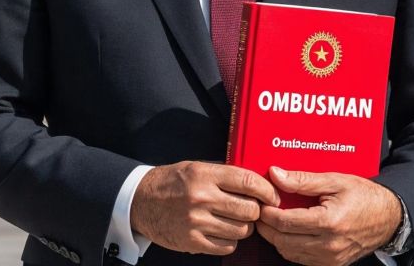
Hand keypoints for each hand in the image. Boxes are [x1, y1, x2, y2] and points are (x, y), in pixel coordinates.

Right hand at [130, 161, 279, 255]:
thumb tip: (257, 182)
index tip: (273, 196)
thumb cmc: (171, 182)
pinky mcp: (192, 241)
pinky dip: (230, 241)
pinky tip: (223, 231)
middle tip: (252, 209)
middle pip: (249, 209)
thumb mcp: (196, 167)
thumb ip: (224, 174)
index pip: (247, 181)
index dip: (266, 190)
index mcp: (204, 175)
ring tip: (235, 220)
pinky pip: (227, 246)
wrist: (140, 202)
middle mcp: (201, 198)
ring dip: (244, 227)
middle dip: (256, 210)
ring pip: (241, 230)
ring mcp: (197, 222)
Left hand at [257, 166, 401, 265]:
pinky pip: (301, 259)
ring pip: (288, 253)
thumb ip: (303, 180)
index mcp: (329, 222)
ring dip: (276, 238)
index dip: (267, 213)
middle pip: (282, 240)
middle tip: (261, 211)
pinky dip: (289, 246)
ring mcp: (330, 258)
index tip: (261, 202)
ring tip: (272, 220)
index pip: (285, 222)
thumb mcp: (335, 181)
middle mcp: (329, 245)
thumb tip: (276, 174)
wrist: (388, 217)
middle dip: (266, 226)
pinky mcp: (331, 264)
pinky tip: (288, 231)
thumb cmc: (364, 196)